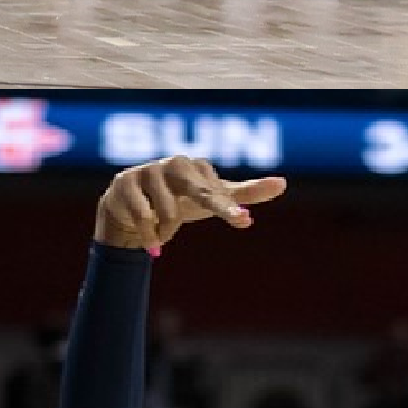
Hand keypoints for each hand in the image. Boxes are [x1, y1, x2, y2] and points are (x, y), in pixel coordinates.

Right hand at [93, 155, 285, 255]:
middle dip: (215, 206)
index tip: (243, 219)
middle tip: (237, 218)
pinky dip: (149, 235)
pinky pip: (141, 216)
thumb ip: (245, 193)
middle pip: (198, 192)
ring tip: (162, 232)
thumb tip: (283, 183)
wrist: (127, 208)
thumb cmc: (177, 201)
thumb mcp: (210, 200)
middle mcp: (173, 164)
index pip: (217, 192)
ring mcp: (147, 171)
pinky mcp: (124, 182)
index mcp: (195, 167)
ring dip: (166, 231)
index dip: (228, 209)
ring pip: (165, 212)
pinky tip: (152, 243)